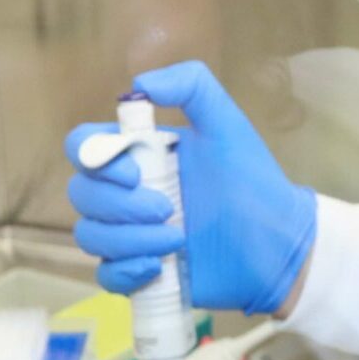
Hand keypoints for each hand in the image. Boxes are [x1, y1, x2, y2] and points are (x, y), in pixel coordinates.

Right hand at [63, 61, 318, 315]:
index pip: (83, 146)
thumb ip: (192, 86)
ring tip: (177, 241)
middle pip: (81, 195)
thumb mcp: (227, 125)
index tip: (134, 172)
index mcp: (138, 154)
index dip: (94, 158)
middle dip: (120, 206)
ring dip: (128, 240)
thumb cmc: (253, 181)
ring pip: (89, 237)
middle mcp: (126, 192)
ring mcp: (130, 234)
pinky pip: (105, 276)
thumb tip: (140, 84)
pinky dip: (125, 272)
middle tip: (167, 209)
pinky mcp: (139, 273)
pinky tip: (158, 268)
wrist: (277, 244)